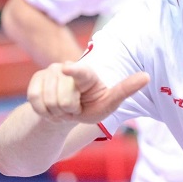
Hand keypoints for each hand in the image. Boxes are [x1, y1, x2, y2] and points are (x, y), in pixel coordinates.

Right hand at [27, 61, 149, 123]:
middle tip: (74, 107)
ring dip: (55, 112)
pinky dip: (43, 112)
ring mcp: (50, 71)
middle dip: (68, 111)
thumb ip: (125, 89)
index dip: (74, 71)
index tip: (68, 69)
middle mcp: (67, 68)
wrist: (66, 113)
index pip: (81, 72)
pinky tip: (50, 107)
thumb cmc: (92, 106)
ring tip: (63, 107)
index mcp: (87, 74)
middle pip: (63, 99)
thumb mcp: (109, 103)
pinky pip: (35, 101)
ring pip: (48, 101)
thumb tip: (147, 75)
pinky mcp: (36, 79)